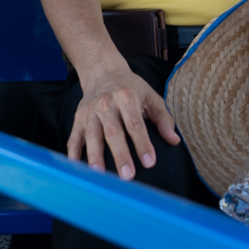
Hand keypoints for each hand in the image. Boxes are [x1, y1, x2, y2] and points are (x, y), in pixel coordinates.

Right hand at [67, 55, 181, 179]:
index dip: (142, 144)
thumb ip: (163, 119)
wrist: (103, 72)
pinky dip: (73, 152)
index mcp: (126, 97)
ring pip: (92, 136)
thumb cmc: (131, 88)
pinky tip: (76, 167)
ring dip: (95, 156)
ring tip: (100, 175)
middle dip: (120, 155)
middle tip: (127, 176)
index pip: (135, 124)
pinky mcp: (78, 118)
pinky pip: (74, 136)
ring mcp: (90, 111)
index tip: (149, 163)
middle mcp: (106, 103)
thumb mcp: (151, 97)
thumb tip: (174, 140)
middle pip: (113, 132)